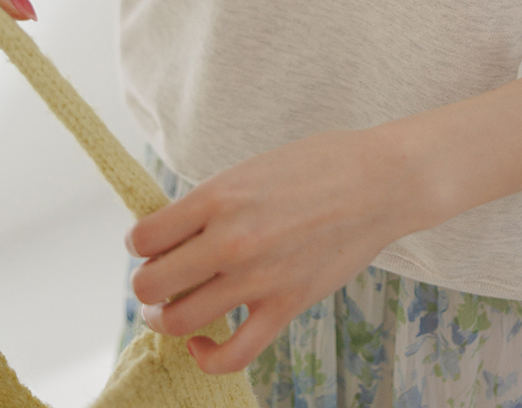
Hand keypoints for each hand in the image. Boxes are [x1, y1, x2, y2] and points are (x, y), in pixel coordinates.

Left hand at [125, 128, 423, 374]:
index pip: (144, 237)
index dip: (140, 244)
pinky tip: (203, 342)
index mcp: (219, 196)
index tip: (151, 243)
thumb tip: (175, 232)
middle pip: (151, 284)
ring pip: (178, 322)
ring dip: (166, 318)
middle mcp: (231, 239)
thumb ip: (213, 201)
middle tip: (162, 276)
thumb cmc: (321, 164)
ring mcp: (258, 278)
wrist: (381, 181)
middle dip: (148, 283)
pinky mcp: (286, 306)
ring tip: (174, 307)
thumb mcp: (253, 167)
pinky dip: (206, 356)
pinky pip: (231, 354)